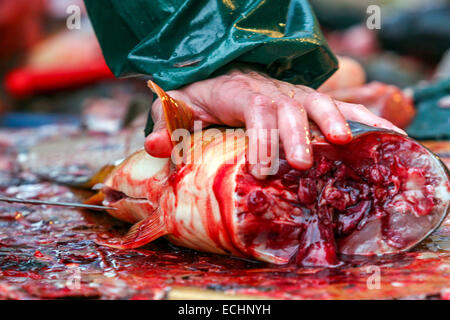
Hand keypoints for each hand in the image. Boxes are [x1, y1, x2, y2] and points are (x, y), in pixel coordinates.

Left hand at [145, 70, 404, 178]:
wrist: (219, 72)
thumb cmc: (200, 94)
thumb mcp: (177, 105)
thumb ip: (166, 122)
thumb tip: (154, 148)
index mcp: (237, 93)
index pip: (254, 108)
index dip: (260, 136)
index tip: (260, 168)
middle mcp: (269, 90)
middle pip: (289, 106)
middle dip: (297, 134)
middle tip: (301, 164)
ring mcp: (291, 94)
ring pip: (317, 101)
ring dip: (336, 120)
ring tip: (348, 144)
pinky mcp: (306, 101)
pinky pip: (337, 105)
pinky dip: (363, 116)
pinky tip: (386, 134)